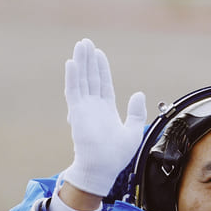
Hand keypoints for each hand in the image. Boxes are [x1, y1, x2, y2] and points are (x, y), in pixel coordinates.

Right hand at [59, 39, 146, 197]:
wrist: (102, 169)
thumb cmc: (116, 155)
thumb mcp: (133, 130)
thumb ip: (136, 112)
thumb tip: (138, 93)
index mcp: (106, 110)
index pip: (103, 84)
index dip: (101, 69)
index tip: (99, 54)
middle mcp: (94, 107)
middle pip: (91, 78)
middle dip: (89, 60)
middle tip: (86, 42)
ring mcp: (84, 109)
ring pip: (82, 80)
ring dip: (81, 62)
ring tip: (81, 45)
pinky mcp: (77, 112)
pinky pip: (74, 91)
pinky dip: (73, 76)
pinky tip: (72, 62)